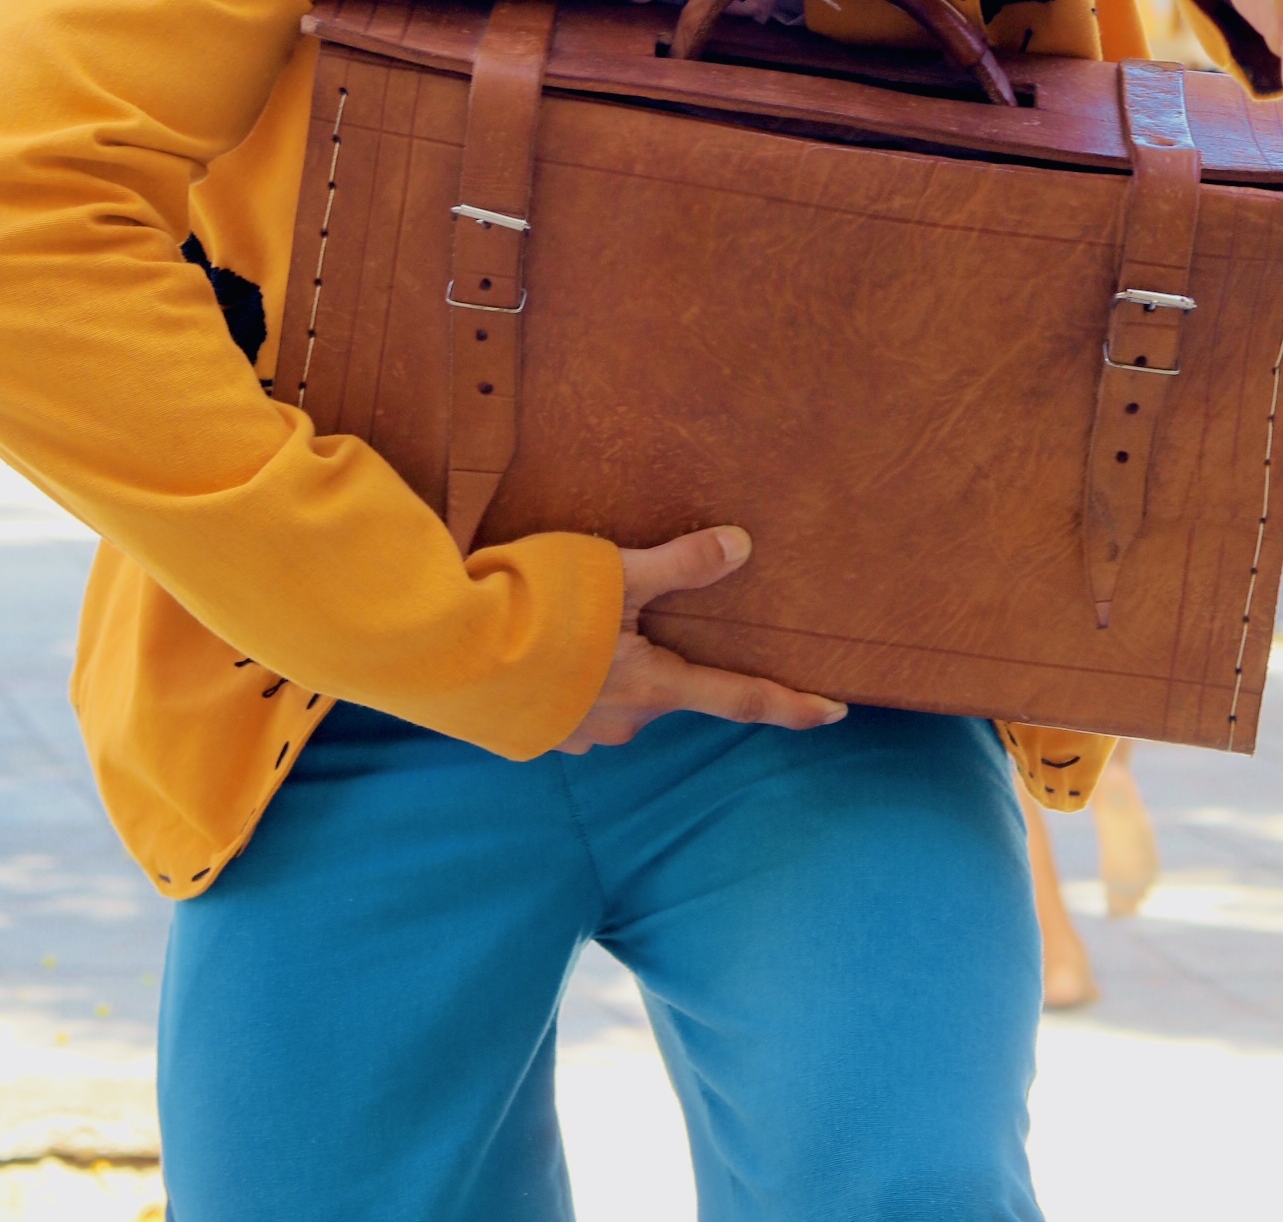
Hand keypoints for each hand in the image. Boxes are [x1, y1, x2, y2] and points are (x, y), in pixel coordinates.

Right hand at [558, 526, 846, 753]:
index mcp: (655, 686)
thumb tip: (743, 545)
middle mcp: (624, 723)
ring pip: (616, 697)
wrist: (447, 650)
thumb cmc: (537, 606)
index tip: (836, 713)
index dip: (792, 706)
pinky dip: (570, 677)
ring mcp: (575, 736)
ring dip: (610, 666)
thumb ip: (682, 562)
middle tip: (632, 613)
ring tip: (577, 622)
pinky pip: (572, 705)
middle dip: (661, 657)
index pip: (742, 700)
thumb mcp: (618, 570)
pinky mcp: (532, 735)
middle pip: (667, 689)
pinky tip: (543, 646)